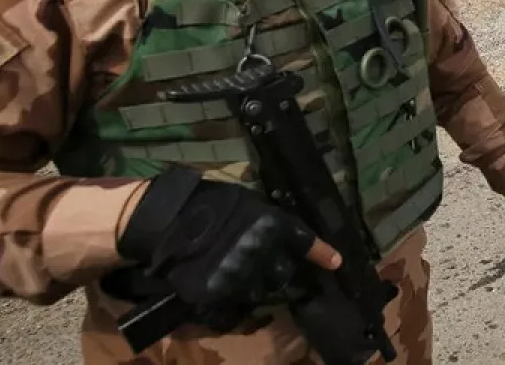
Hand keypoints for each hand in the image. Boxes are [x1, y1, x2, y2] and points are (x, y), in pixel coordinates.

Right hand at [118, 169, 340, 330]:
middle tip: (260, 262)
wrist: (168, 219)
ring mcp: (240, 276)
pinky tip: (219, 282)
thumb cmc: (210, 202)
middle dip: (276, 270)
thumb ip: (269, 221)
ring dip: (252, 284)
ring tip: (234, 269)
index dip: (322, 254)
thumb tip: (285, 235)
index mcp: (273, 225)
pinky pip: (233, 302)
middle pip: (282, 274)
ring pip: (259, 291)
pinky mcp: (218, 292)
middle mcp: (262, 253)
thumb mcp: (248, 201)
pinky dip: (230, 295)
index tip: (336, 263)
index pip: (306, 243)